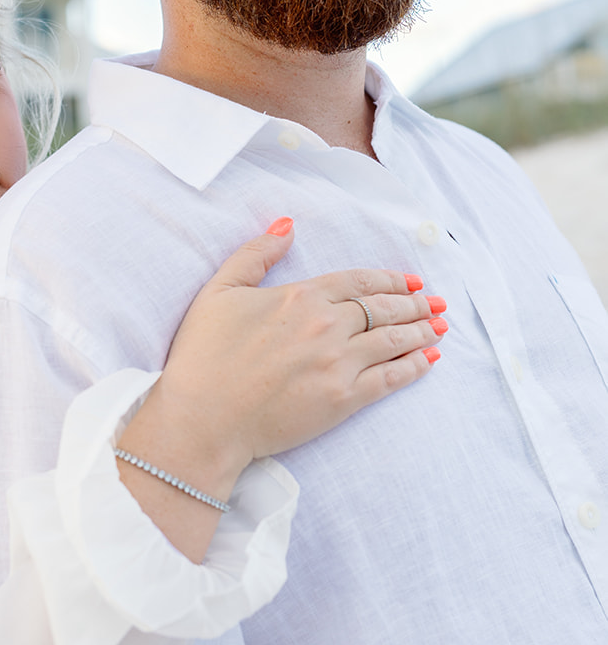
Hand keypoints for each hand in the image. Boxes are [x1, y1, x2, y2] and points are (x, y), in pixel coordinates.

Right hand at [116, 218, 444, 557]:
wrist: (203, 419)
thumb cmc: (203, 357)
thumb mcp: (219, 292)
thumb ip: (255, 254)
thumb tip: (287, 224)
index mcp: (300, 296)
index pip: (358, 281)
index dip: (389, 279)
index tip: (410, 281)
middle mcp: (326, 325)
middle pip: (383, 308)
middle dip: (414, 304)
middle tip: (435, 302)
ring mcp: (338, 363)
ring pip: (393, 340)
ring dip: (421, 331)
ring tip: (440, 326)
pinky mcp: (343, 399)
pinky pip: (390, 378)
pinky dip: (414, 367)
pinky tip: (429, 360)